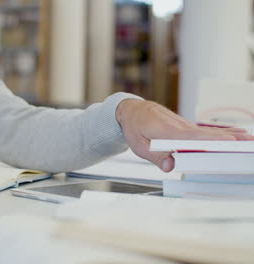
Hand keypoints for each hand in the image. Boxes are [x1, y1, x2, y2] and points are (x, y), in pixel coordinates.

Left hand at [116, 99, 253, 171]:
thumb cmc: (134, 127)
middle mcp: (179, 127)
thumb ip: (155, 156)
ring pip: (209, 132)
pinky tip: (236, 134)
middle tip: (249, 143)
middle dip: (229, 139)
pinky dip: (222, 132)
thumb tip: (170, 166)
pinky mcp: (185, 127)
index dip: (211, 140)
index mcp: (167, 131)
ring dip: (230, 136)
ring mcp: (184, 126)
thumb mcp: (138, 145)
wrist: (131, 110)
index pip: (193, 137)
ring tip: (249, 140)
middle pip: (207, 134)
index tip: (229, 143)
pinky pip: (205, 132)